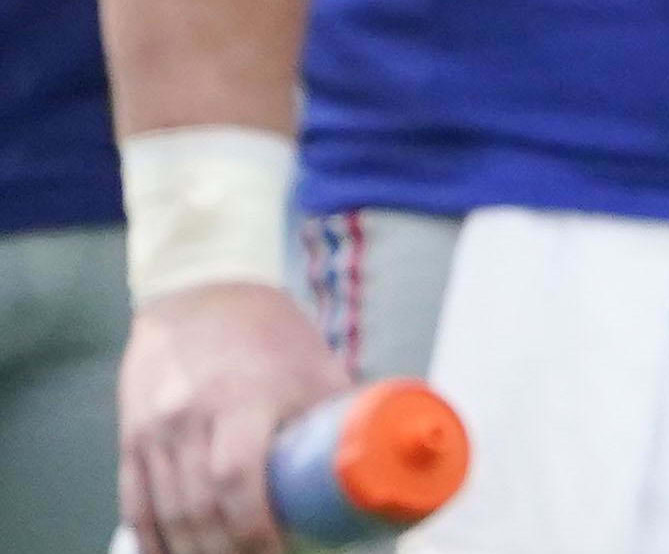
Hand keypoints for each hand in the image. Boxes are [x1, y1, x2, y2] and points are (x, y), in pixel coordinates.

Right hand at [116, 281, 340, 553]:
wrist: (200, 291)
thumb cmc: (271, 331)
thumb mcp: (316, 367)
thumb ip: (340, 417)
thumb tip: (386, 466)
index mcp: (243, 398)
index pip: (236, 479)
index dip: (254, 530)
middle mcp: (190, 416)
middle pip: (198, 508)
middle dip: (225, 553)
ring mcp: (154, 429)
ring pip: (164, 512)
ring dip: (192, 553)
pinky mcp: (131, 436)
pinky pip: (134, 502)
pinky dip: (152, 540)